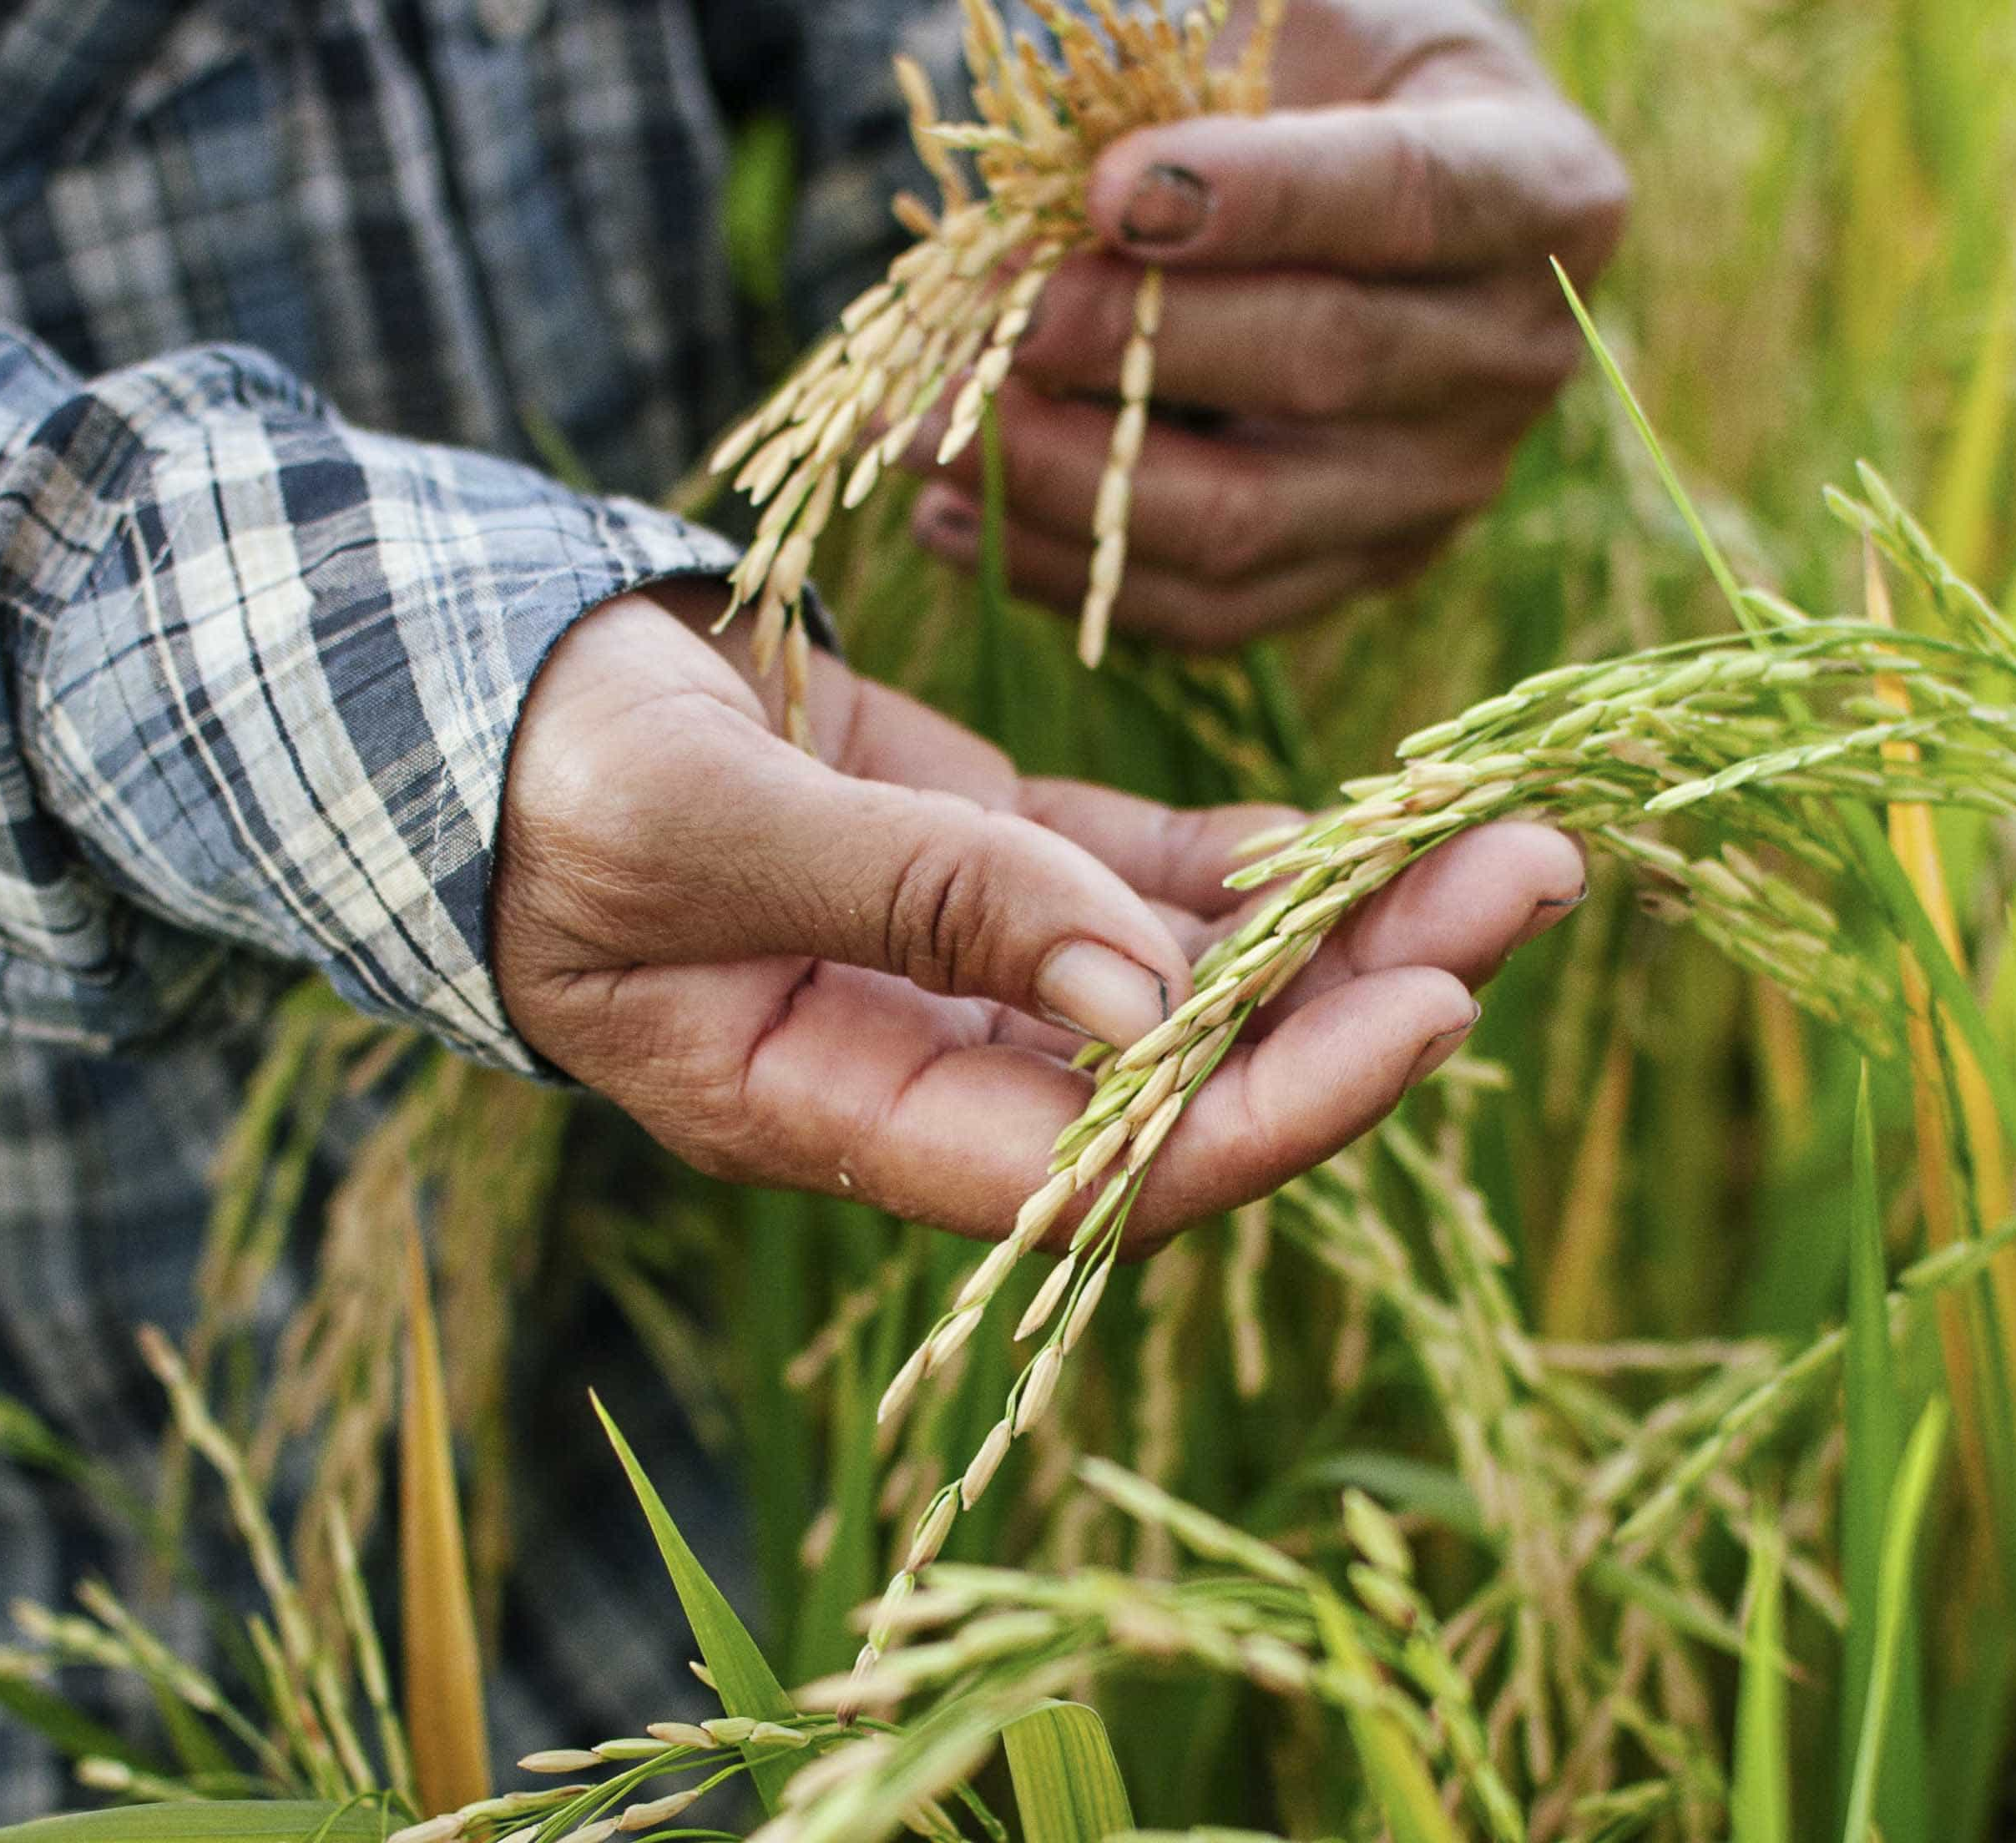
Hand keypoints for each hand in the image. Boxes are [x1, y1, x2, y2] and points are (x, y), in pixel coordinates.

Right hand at [492, 584, 1582, 1244]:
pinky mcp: (996, 874)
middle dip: (1368, 992)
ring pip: (1201, 978)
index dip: (1275, 1108)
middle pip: (1196, 1076)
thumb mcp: (695, 827)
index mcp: (843, 1112)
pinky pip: (1158, 890)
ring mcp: (978, 976)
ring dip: (1351, 918)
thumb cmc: (538, 779)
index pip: (1105, 1170)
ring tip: (1506, 835)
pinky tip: (1372, 824)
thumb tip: (1140, 997)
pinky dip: (1262, 865)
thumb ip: (914, 897)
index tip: (1432, 1010)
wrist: (484, 702)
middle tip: (1531, 879)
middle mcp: (937, 1071)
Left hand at [907, 0, 1627, 648]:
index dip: (1264, 198)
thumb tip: (1058, 144)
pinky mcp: (1359, 570)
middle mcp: (1514, 353)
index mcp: (1540, 186)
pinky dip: (1065, 568)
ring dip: (1064, 478)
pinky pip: (1209, 607)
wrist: (1384, 195)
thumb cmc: (1323, 81)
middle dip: (1133, 343)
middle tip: (988, 316)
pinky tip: (946, 515)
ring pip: (1248, 518)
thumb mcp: (1296, 19)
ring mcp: (1441, 484)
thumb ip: (1197, 55)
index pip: (1408, 198)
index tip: (1110, 191)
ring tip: (920, 429)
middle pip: (1323, 365)